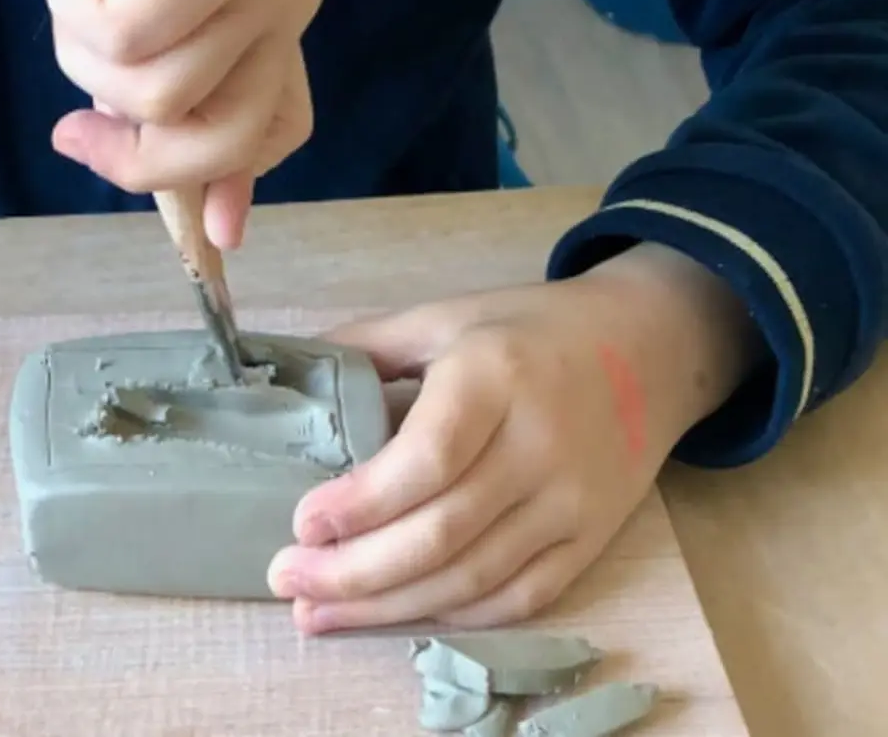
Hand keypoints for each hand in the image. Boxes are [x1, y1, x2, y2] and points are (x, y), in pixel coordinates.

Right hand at [16, 0, 325, 247]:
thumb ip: (155, 79)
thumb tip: (182, 192)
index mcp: (273, 10)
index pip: (279, 122)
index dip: (239, 181)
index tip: (218, 236)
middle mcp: (285, 0)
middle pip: (222, 138)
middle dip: (132, 157)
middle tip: (72, 135)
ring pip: (154, 93)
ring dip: (81, 43)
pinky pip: (122, 35)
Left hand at [267, 244, 765, 632]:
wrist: (648, 349)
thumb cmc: (530, 330)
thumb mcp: (446, 316)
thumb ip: (366, 345)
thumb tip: (283, 379)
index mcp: (495, 377)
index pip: (427, 459)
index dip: (361, 502)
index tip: (302, 522)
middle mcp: (539, 444)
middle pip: (444, 533)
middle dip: (355, 571)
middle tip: (288, 580)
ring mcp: (573, 500)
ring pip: (474, 578)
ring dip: (389, 607)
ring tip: (320, 612)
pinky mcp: (592, 538)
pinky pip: (520, 596)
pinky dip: (453, 614)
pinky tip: (397, 614)